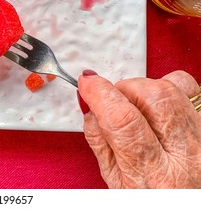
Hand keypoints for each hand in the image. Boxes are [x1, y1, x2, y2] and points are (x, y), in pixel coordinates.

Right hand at [77, 70, 200, 187]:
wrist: (187, 204)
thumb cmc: (154, 199)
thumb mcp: (117, 183)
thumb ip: (100, 142)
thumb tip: (89, 106)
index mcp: (153, 175)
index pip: (123, 120)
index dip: (100, 94)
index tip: (88, 82)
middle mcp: (186, 155)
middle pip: (154, 95)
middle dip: (126, 88)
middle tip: (116, 99)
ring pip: (176, 85)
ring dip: (148, 87)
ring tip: (139, 105)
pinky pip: (194, 90)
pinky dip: (172, 90)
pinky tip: (161, 107)